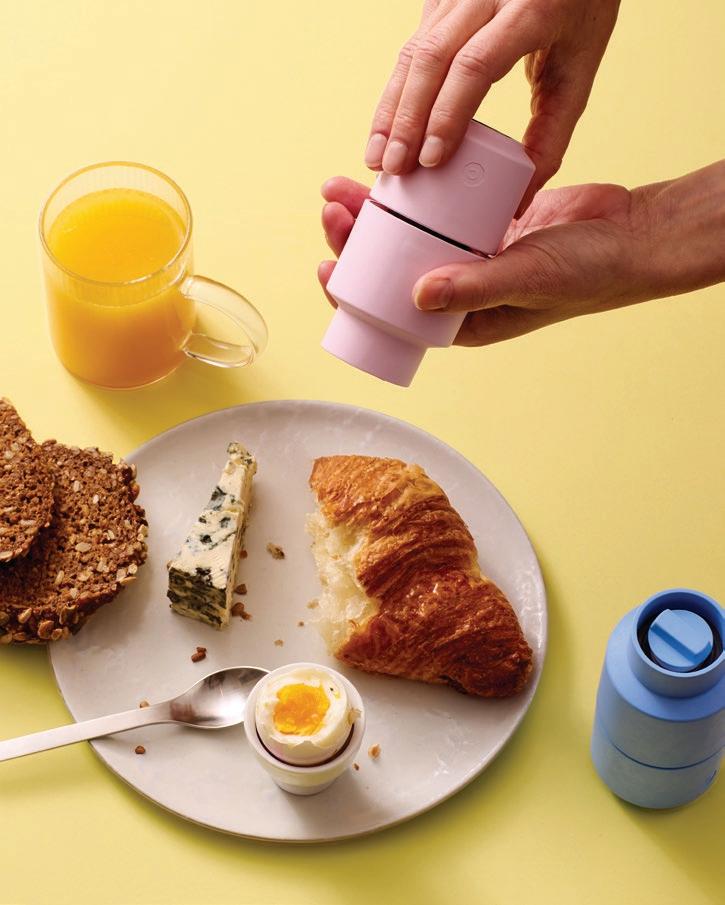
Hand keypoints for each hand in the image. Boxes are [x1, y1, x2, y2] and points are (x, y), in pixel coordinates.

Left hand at [320, 161, 724, 345]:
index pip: (390, 313)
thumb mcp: (525, 281)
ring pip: (406, 236)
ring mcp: (468, 255)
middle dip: (354, 242)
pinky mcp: (482, 223)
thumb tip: (414, 296)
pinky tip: (388, 174)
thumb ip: (474, 289)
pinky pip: (435, 211)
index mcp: (460, 321)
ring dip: (373, 214)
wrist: (631, 237)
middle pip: (389, 269)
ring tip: (342, 187)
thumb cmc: (586, 275)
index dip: (352, 292)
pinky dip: (410, 195)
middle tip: (331, 207)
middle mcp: (458, 290)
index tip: (326, 264)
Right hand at [365, 0, 619, 208]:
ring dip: (390, 111)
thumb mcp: (578, 72)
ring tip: (379, 160)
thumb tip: (519, 202)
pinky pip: (409, 51)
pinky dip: (394, 96)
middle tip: (396, 170)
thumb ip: (552, 136)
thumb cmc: (578, 14)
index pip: (476, 65)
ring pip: (412, 54)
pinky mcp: (438, 0)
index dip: (448, 115)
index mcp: (531, 9)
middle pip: (432, 59)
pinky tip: (385, 133)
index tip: (431, 161)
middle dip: (408, 120)